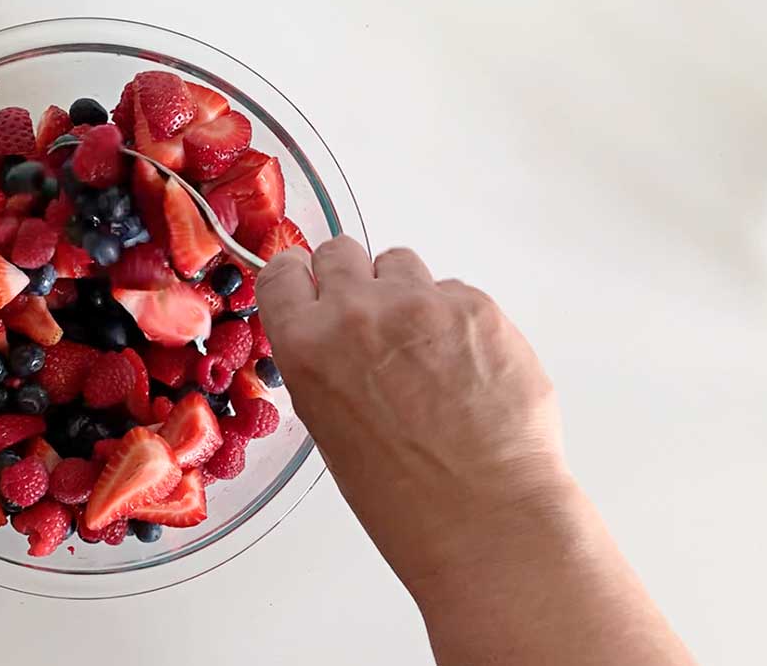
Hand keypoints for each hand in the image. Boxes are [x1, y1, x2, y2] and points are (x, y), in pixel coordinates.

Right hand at [256, 238, 566, 591]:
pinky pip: (455, 291)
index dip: (300, 277)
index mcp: (307, 347)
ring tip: (425, 351)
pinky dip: (456, 320)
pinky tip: (465, 368)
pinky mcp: (477, 307)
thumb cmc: (403, 495)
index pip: (283, 273)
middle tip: (374, 320)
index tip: (311, 281)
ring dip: (407, 295)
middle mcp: (358, 314)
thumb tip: (337, 333)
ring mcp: (422, 304)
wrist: (483, 514)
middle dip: (354, 280)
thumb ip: (324, 362)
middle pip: (341, 252)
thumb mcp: (328, 426)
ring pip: (401, 264)